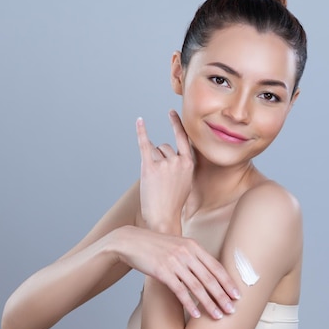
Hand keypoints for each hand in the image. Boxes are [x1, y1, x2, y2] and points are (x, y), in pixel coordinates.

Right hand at [114, 226, 239, 318]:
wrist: (131, 241)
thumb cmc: (155, 245)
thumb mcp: (177, 245)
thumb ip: (192, 255)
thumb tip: (207, 272)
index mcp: (193, 246)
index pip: (216, 266)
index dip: (228, 281)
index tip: (237, 294)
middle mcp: (186, 253)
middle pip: (209, 278)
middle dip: (223, 296)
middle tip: (232, 310)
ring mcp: (174, 262)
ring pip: (197, 286)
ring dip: (210, 303)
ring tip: (218, 315)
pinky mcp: (162, 272)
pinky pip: (180, 291)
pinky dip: (190, 304)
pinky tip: (197, 314)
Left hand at [136, 110, 192, 232]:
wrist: (163, 217)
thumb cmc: (172, 202)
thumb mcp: (184, 181)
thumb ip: (178, 164)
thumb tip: (161, 148)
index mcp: (189, 164)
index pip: (183, 138)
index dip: (176, 124)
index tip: (171, 112)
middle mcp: (178, 161)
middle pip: (164, 147)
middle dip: (159, 158)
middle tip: (161, 180)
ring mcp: (164, 163)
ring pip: (154, 150)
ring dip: (151, 161)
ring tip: (155, 181)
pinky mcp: (150, 167)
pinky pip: (144, 145)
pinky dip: (141, 132)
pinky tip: (139, 121)